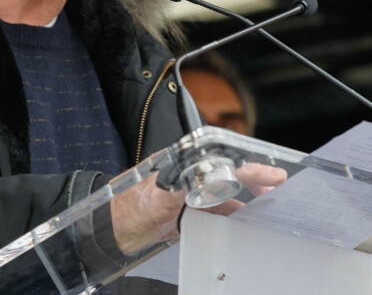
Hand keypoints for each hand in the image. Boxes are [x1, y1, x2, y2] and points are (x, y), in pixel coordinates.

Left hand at [110, 162, 286, 252]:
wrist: (111, 227)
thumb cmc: (127, 206)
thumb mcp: (155, 197)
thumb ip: (179, 187)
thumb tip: (203, 179)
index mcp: (181, 166)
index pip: (222, 162)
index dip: (250, 168)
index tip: (272, 175)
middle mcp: (187, 177)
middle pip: (227, 174)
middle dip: (254, 179)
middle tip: (278, 186)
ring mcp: (186, 194)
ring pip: (223, 194)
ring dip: (245, 199)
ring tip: (267, 206)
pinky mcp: (183, 211)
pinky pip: (212, 211)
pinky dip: (229, 215)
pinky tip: (240, 222)